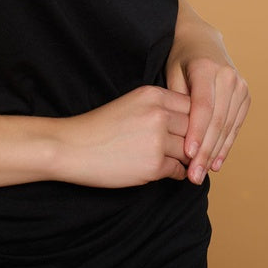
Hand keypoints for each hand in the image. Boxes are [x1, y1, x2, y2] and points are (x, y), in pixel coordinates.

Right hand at [57, 86, 190, 188]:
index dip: (195, 120)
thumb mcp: (131, 104)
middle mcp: (158, 114)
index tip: (190, 131)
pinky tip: (159, 170)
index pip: (192, 105)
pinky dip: (175, 173)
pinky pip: (179, 170)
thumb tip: (191, 124)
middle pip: (195, 128)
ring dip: (184, 158)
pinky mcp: (154, 165)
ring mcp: (158, 139)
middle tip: (188, 150)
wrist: (72, 147)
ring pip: (190, 151)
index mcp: (152, 94)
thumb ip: (159, 108)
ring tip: (171, 160)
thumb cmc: (99, 126)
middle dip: (193, 141)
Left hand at [166, 0, 249, 184]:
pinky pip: (235, 125)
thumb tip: (176, 136)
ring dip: (216, 153)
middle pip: (217, 121)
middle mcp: (228, 77)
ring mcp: (240, 86)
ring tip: (202, 173)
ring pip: (228, 126)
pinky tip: (216, 163)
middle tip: (193, 175)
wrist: (201, 40)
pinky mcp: (245, 96)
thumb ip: (176, 101)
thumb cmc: (180, 58)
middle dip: (206, 151)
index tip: (187, 156)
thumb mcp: (171, 73)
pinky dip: (225, 146)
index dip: (196, 133)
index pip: (203, 107)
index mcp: (206, 68)